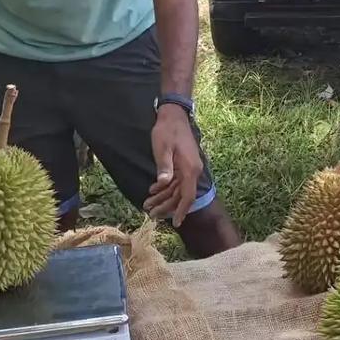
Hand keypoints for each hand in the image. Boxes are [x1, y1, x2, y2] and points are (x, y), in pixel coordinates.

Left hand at [144, 105, 202, 228]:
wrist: (173, 115)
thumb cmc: (167, 130)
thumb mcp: (163, 147)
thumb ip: (164, 166)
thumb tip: (163, 184)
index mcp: (189, 169)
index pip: (187, 195)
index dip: (181, 210)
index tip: (175, 223)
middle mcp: (192, 171)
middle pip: (181, 195)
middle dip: (166, 206)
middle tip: (150, 214)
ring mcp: (188, 168)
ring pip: (177, 189)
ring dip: (163, 198)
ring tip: (147, 205)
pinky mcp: (183, 165)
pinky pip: (175, 181)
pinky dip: (165, 188)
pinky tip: (153, 191)